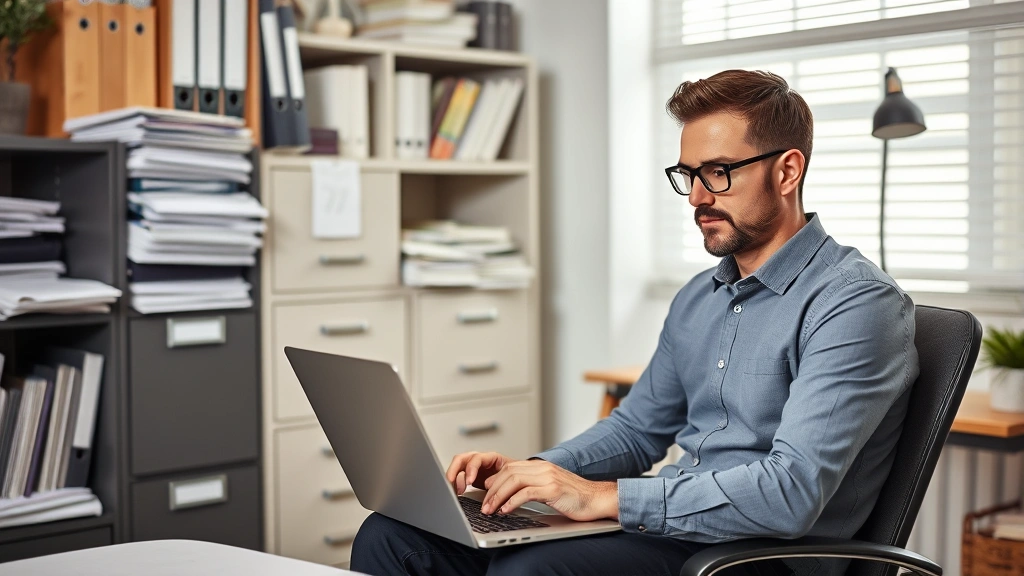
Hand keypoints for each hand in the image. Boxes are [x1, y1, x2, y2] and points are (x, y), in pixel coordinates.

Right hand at [445, 451, 517, 495]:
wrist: (517, 482)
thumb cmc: (515, 478)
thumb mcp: (510, 477)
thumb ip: (500, 480)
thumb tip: (489, 486)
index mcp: (490, 458)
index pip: (476, 458)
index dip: (471, 469)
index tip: (469, 481)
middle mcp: (479, 462)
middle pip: (460, 459)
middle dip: (454, 471)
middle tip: (453, 484)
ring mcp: (472, 469)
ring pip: (456, 468)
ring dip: (453, 479)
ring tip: (455, 491)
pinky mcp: (468, 479)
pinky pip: (456, 478)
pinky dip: (453, 485)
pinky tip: (456, 493)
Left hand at [481, 459, 618, 521]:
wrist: (599, 499)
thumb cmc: (576, 497)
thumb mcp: (551, 488)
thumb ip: (534, 487)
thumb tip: (512, 495)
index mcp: (542, 467)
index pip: (510, 468)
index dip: (495, 481)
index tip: (486, 494)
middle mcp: (543, 468)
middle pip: (509, 473)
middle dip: (492, 490)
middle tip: (484, 505)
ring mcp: (548, 477)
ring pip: (514, 481)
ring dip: (498, 496)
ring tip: (490, 509)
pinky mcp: (553, 489)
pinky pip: (526, 493)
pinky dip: (512, 502)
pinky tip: (506, 510)